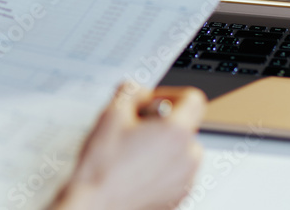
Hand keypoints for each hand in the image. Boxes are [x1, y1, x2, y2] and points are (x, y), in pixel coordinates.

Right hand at [52, 83, 206, 209]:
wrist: (95, 207)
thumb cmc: (102, 168)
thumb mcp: (111, 114)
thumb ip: (131, 92)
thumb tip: (138, 92)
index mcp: (176, 133)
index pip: (193, 99)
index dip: (171, 95)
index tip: (153, 103)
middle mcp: (187, 158)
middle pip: (186, 127)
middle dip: (163, 124)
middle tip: (135, 129)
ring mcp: (184, 182)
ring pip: (182, 152)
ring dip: (163, 147)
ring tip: (133, 154)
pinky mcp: (177, 198)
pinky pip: (176, 174)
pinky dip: (162, 168)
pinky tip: (135, 171)